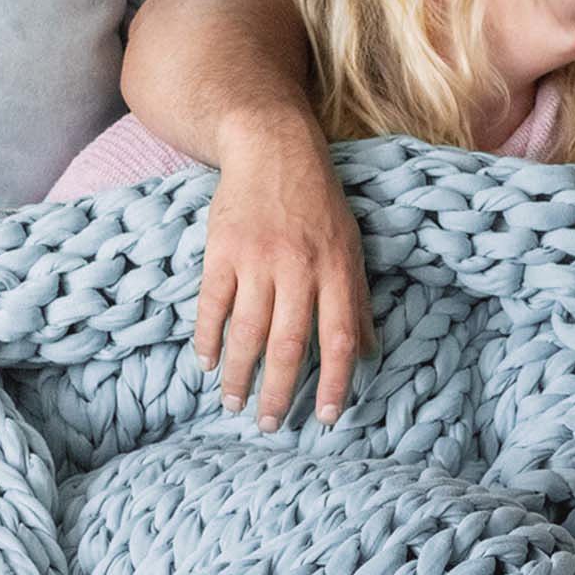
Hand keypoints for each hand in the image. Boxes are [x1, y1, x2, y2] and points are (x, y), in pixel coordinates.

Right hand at [196, 116, 371, 431]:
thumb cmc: (318, 202)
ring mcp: (257, 259)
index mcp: (336, 269)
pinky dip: (208, 337)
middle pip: (288, 344)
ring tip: (235, 403)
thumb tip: (367, 352)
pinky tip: (207, 364)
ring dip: (240, 374)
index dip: (334, 382)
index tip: (326, 417)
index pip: (338, 338)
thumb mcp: (350, 245)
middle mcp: (298, 268)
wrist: (272, 148)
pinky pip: (212, 304)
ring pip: (247, 331)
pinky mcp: (222, 250)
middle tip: (271, 425)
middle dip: (279, 391)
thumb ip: (356, 299)